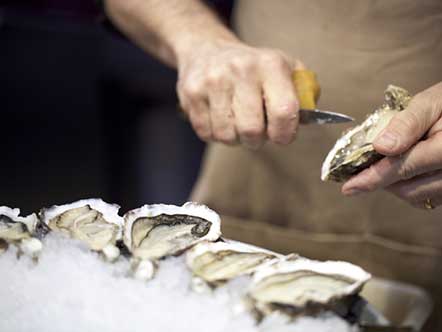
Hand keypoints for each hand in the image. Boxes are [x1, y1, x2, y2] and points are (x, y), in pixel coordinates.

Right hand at [177, 39, 302, 148]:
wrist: (206, 50)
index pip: (284, 111)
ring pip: (227, 136)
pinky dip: (216, 134)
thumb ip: (303, 93)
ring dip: (235, 138)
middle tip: (256, 131)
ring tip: (236, 122)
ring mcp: (212, 82)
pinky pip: (207, 134)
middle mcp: (241, 70)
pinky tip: (219, 118)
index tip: (282, 136)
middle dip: (256, 139)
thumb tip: (311, 119)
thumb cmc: (252, 68)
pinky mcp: (191, 94)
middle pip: (251, 130)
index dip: (285, 134)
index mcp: (270, 64)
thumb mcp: (284, 68)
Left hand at [342, 82, 441, 208]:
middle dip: (382, 180)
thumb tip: (381, 145)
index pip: (403, 167)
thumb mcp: (433, 101)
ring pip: (417, 196)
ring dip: (395, 184)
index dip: (373, 178)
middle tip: (364, 167)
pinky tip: (405, 169)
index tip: (349, 186)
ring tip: (387, 163)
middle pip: (408, 188)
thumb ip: (407, 123)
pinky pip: (429, 197)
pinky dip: (411, 186)